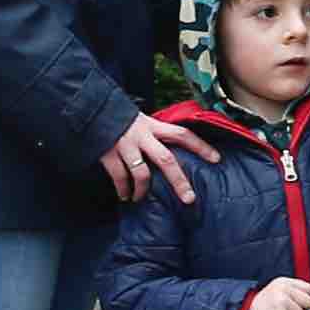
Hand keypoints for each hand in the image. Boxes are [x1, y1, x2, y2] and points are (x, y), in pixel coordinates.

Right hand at [101, 112, 220, 205]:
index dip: (200, 146)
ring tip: (140, 198)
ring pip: (142, 173)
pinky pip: (119, 177)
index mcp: (154, 126)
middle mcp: (143, 136)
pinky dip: (123, 189)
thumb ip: (156, 134)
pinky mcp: (109, 154)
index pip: (182, 134)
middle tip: (189, 198)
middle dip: (179, 181)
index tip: (217, 159)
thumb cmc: (122, 119)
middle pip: (166, 159)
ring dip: (143, 190)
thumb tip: (174, 150)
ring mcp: (126, 146)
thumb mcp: (143, 121)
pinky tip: (125, 196)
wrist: (93, 110)